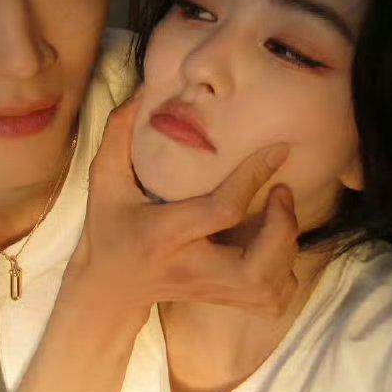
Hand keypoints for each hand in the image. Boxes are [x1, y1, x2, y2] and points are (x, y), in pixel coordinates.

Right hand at [65, 84, 300, 325]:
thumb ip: (119, 134)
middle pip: (256, 270)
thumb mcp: (104, 180)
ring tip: (280, 213)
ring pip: (270, 290)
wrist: (109, 287)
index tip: (277, 150)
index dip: (253, 178)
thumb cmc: (109, 227)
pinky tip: (273, 245)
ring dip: (287, 249)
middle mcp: (192, 268)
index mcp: (164, 233)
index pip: (220, 210)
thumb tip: (142, 92)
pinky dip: (285, 272)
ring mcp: (211, 291)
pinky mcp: (225, 300)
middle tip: (283, 192)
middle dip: (283, 230)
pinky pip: (272, 299)